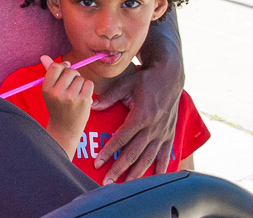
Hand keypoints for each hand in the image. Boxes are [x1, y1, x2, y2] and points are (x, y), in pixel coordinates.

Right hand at [41, 55, 93, 159]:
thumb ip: (49, 72)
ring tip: (75, 96)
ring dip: (80, 84)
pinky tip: (82, 98)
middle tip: (70, 87)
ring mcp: (71, 97)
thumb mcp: (50, 90)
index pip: (56, 66)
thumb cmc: (58, 106)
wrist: (65, 129)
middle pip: (70, 70)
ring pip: (80, 78)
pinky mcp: (83, 100)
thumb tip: (44, 56)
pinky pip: (89, 83)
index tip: (65, 70)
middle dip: (73, 76)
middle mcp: (57, 92)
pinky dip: (87, 89)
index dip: (63, 66)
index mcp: (46, 89)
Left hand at [92, 54, 182, 183]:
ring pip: (148, 157)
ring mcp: (162, 132)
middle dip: (119, 169)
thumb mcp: (126, 84)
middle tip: (107, 182)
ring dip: (137, 173)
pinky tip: (155, 179)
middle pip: (133, 153)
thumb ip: (109, 97)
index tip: (98, 163)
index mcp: (141, 115)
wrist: (169, 75)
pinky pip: (165, 154)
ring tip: (126, 185)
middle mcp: (152, 127)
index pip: (121, 138)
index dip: (109, 152)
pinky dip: (161, 167)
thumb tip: (92, 105)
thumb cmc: (146, 79)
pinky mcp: (169, 133)